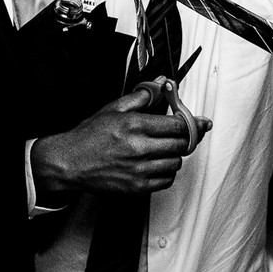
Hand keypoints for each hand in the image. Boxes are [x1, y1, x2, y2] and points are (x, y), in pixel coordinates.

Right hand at [31, 88, 212, 195]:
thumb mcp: (113, 109)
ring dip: (175, 155)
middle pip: (181, 144)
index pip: (178, 125)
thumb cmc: (89, 137)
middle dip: (187, 138)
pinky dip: (167, 172)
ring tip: (165, 149)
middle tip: (183, 135)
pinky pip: (166, 180)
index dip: (194, 123)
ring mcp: (138, 170)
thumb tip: (160, 84)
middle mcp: (139, 148)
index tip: (203, 122)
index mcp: (135, 125)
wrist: (68, 164)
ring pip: (176, 163)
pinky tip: (157, 164)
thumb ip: (141, 96)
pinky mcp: (136, 187)